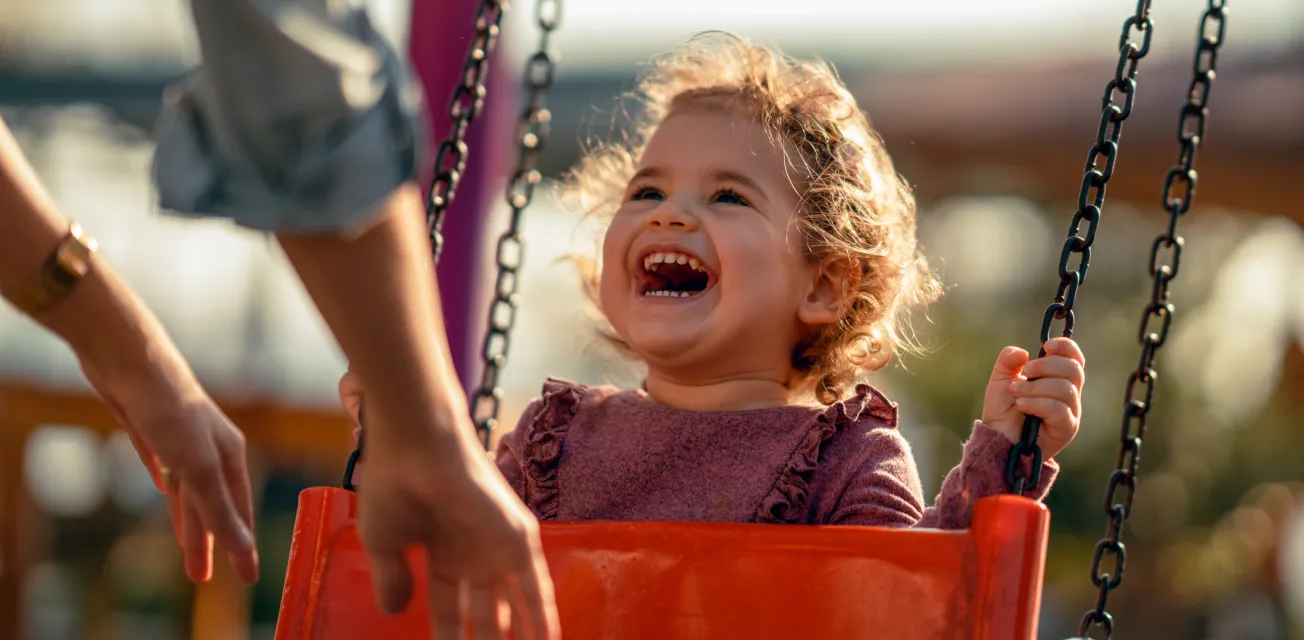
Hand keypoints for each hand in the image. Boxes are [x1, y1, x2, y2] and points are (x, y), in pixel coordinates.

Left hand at [81, 359, 257, 585]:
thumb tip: (240, 546)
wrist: (130, 359)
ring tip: (185, 552)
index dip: (241, 545)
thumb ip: (217, 507)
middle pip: (212, 504)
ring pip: (188, 490)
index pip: (238, 511)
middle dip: (209, 541)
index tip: (246, 577)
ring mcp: (180, 438)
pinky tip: (163, 490)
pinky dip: (168, 484)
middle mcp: (209, 447)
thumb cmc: (170, 409)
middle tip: (202, 577)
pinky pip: (164, 466)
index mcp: (228, 455)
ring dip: (188, 521)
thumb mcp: (196, 466)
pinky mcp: (151, 429)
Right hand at [357, 414, 558, 639]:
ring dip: (518, 638)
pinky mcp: (517, 539)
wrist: (415, 445)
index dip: (449, 639)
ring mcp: (496, 547)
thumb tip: (392, 613)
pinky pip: (536, 589)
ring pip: (515, 607)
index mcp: (441, 555)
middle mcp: (473, 554)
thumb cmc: (393, 484)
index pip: (448, 610)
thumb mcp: (386, 543)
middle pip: (485, 614)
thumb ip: (394, 580)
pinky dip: (542, 619)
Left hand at [980, 337, 1085, 459]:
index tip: (1046, 345)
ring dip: (1036, 387)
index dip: (1066, 348)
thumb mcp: (1001, 380)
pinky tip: (1021, 406)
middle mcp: (1070, 395)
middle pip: (1073, 370)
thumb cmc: (1002, 411)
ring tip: (1016, 392)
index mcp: (1059, 380)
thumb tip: (1023, 352)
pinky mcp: (1067, 428)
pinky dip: (1037, 403)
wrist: (997, 439)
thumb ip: (1008, 361)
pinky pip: (1059, 409)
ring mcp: (1071, 412)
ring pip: (1065, 389)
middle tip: (1025, 374)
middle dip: (1045, 366)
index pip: (1075, 359)